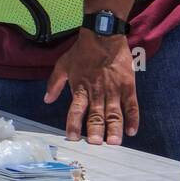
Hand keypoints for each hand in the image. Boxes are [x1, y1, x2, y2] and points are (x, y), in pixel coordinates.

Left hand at [45, 30, 138, 144]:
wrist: (103, 36)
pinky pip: (132, 105)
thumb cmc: (82, 51)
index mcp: (80, 87)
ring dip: (114, 129)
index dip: (73, 124)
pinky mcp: (128, 86)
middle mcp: (96, 91)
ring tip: (113, 143)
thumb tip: (46, 100)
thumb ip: (54, 83)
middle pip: (96, 114)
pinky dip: (133, 119)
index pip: (75, 109)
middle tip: (95, 144)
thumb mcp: (63, 65)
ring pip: (114, 113)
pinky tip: (132, 131)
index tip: (71, 138)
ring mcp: (114, 90)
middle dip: (95, 130)